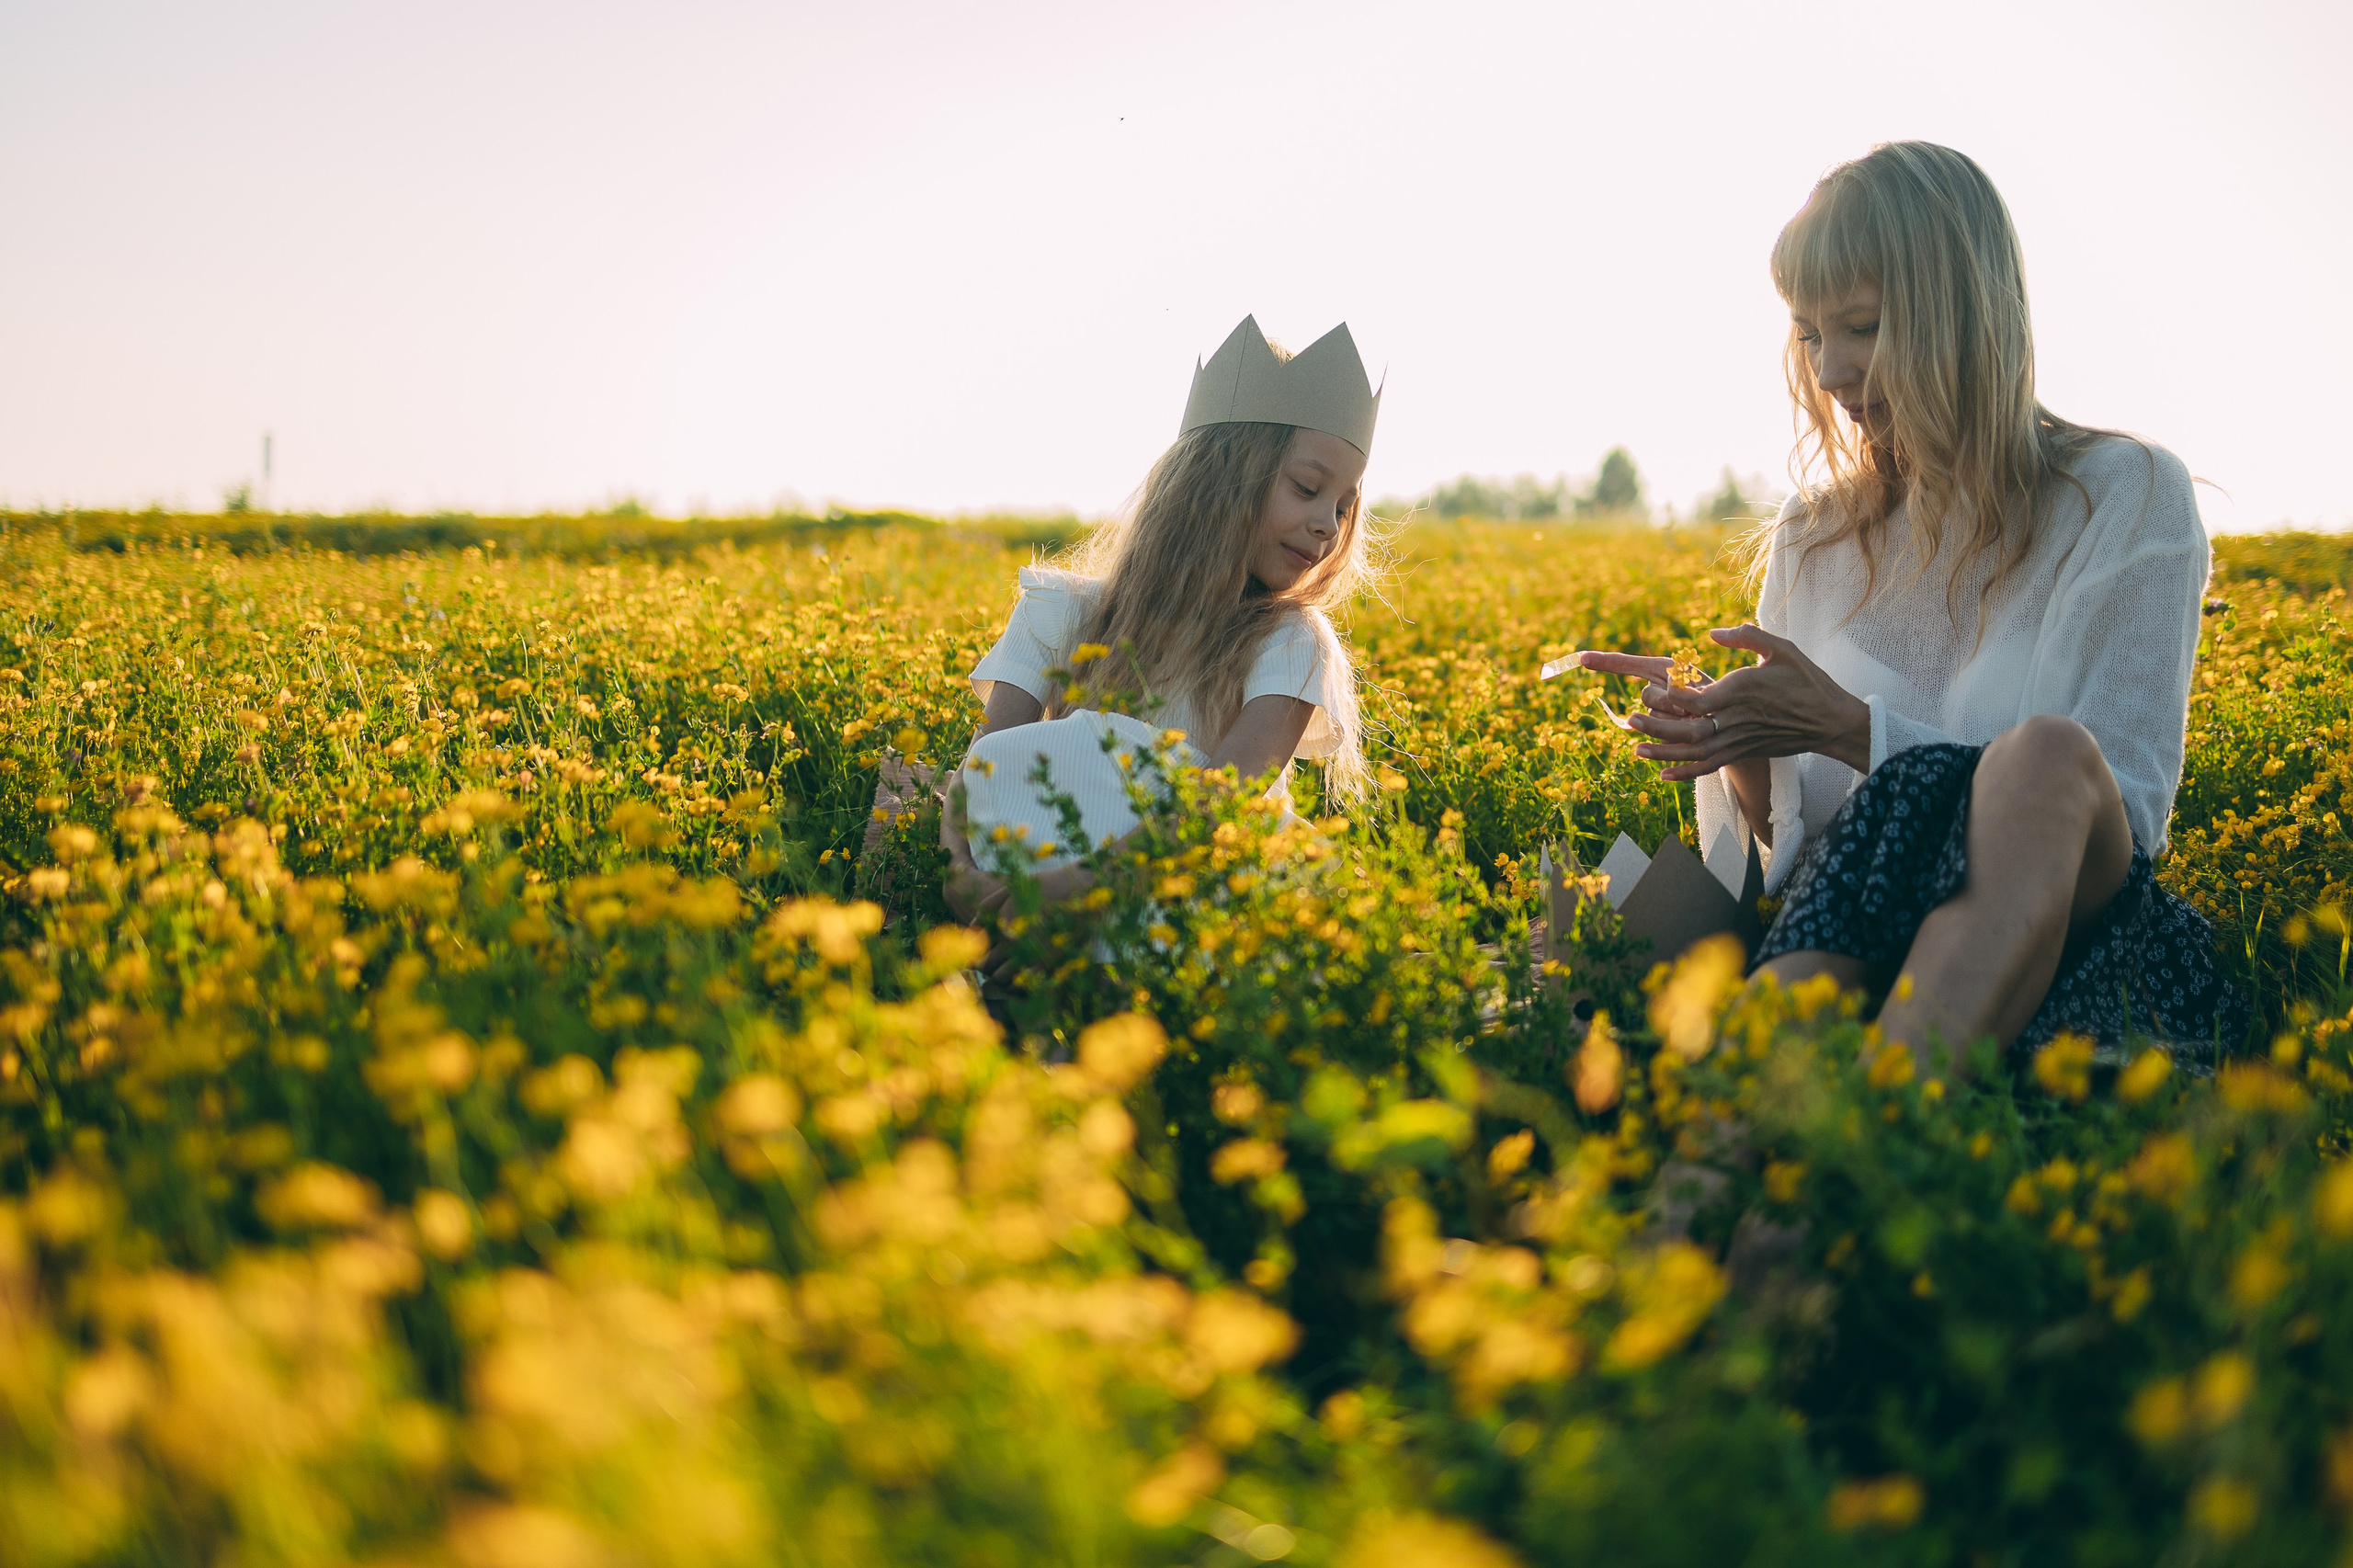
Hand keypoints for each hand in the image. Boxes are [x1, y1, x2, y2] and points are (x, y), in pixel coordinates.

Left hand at [1572, 626, 1869, 781]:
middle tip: (1630, 720)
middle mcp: (1737, 720)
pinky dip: (1686, 772)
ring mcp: (1739, 740)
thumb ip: (1746, 636)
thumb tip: (1711, 633)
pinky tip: (1664, 774)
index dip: (1672, 697)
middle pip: (1690, 730)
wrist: (1831, 720)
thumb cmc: (1806, 679)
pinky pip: (1710, 766)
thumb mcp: (1781, 648)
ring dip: (1665, 752)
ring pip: (1696, 752)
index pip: (1698, 699)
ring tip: (1636, 749)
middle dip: (1658, 728)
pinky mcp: (1743, 752)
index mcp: (1742, 691)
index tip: (1655, 687)